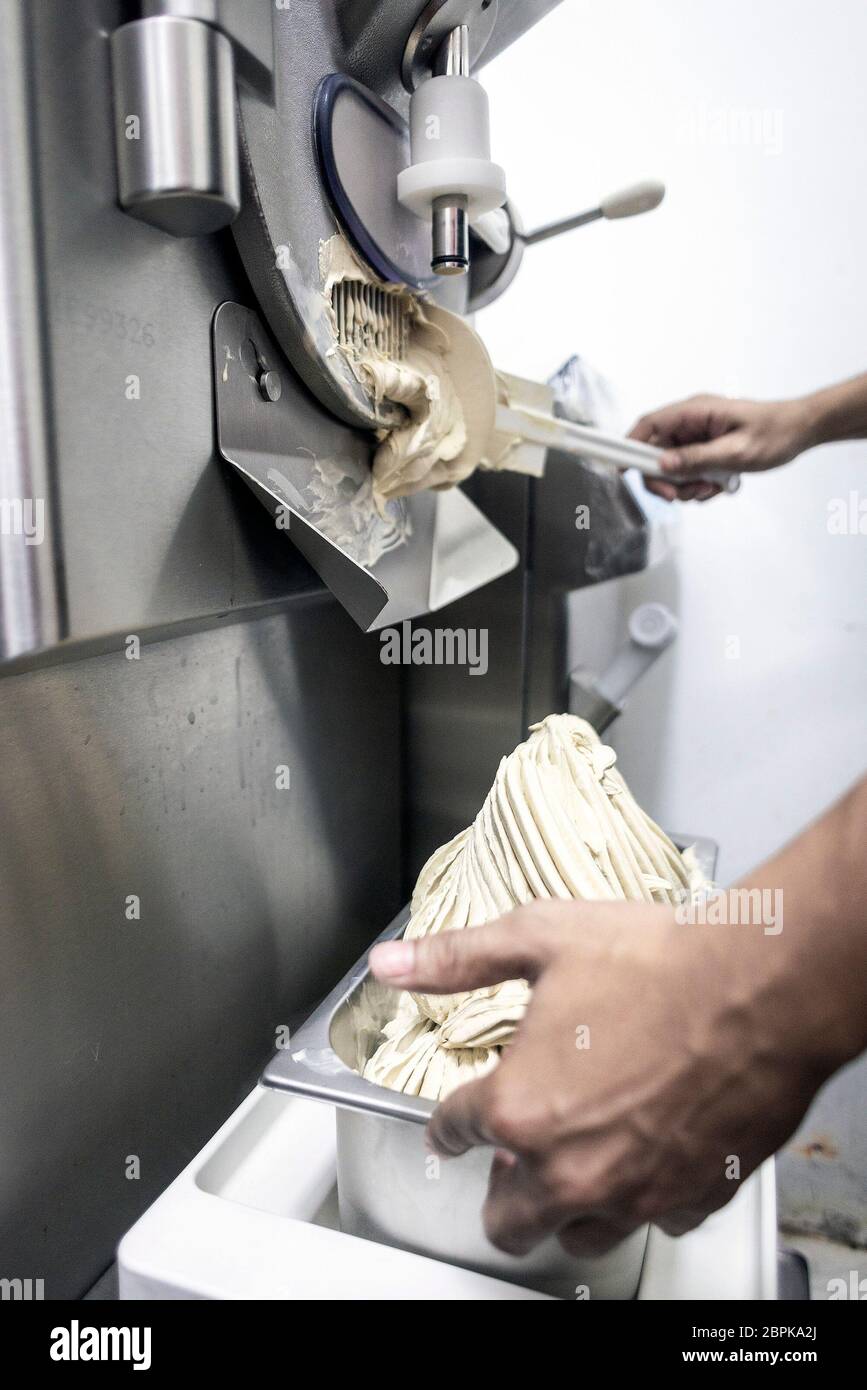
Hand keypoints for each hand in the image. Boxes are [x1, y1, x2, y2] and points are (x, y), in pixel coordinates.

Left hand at [370, 899, 823, 1256]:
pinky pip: (651, 1222)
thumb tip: (391, 964)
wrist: (759, 987)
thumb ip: (458, 960)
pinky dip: (640, 1199)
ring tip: (570, 1167)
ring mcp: (631, 1192)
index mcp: (518, 1108)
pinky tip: (644, 1160)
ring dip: (564, 1208)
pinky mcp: (689, 1197)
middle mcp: (568, 1167)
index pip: (455, 1132)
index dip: (449, 1123)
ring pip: (576, 1236)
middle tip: (507, 1160)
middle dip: (497, 1191)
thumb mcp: (539, 939)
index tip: (455, 1122)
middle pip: (507, 1220)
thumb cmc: (655, 962)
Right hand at [628, 393, 815, 501]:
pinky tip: (718, 485)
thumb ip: (697, 458)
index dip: (629, 446)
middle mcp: (691, 422)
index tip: (620, 469)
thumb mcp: (735, 451)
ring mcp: (697, 436)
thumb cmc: (774, 433)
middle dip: (663, 478)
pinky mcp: (704, 449)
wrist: (799, 431)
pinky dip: (698, 484)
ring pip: (671, 467)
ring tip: (710, 488)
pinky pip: (688, 471)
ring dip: (685, 485)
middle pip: (655, 452)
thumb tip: (662, 464)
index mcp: (695, 411)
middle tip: (680, 495)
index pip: (649, 425)